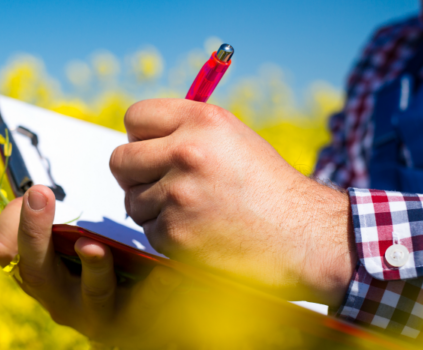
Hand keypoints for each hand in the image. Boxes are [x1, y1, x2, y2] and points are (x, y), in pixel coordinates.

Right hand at [0, 185, 186, 346]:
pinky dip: (155, 288)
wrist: (136, 308)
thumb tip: (17, 225)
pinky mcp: (136, 318)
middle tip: (41, 195)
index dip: (13, 223)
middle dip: (35, 234)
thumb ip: (30, 223)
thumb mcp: (56, 240)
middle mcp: (61, 299)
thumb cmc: (89, 263)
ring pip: (91, 292)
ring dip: (92, 268)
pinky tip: (166, 272)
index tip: (32, 190)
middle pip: (38, 273)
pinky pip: (145, 304)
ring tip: (93, 246)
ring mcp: (98, 312)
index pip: (9, 252)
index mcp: (38, 276)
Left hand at [109, 99, 355, 305]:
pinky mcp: (174, 233)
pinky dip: (166, 234)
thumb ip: (184, 129)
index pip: (134, 117)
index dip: (139, 137)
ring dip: (153, 208)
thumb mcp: (232, 137)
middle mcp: (187, 152)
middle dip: (133, 174)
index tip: (151, 150)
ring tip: (193, 210)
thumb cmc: (266, 186)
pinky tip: (199, 231)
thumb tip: (136, 137)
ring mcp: (178, 195)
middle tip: (160, 183)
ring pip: (131, 199)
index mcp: (202, 120)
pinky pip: (147, 230)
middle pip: (119, 160)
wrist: (303, 236)